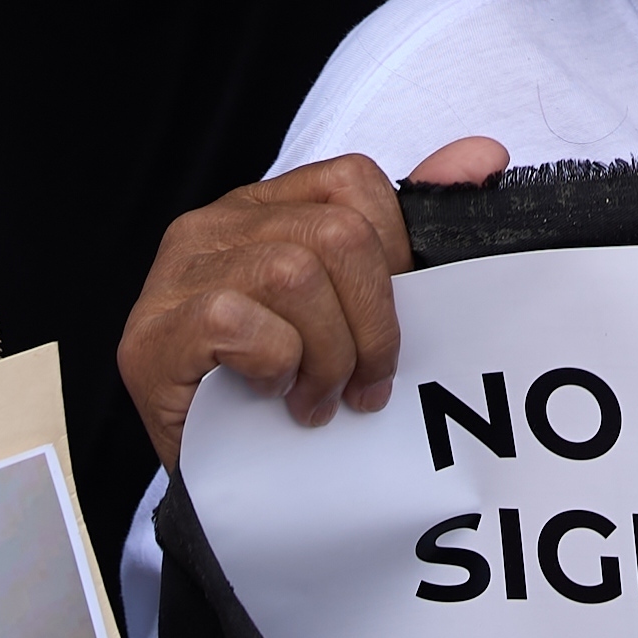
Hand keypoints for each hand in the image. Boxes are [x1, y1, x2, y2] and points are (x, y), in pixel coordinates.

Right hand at [117, 141, 503, 466]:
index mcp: (265, 207)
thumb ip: (407, 230)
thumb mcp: (353, 308)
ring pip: (293, 274)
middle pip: (336, 233)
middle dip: (373, 321)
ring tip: (319, 398)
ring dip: (326, 354)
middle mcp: (215, 225)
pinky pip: (238, 322)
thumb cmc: (286, 387)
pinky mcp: (154, 334)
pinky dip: (274, 365)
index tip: (395, 322)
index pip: (353, 182)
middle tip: (367, 384)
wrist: (221, 483)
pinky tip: (272, 394)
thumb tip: (483, 155)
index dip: (395, 252)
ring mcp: (176, 276)